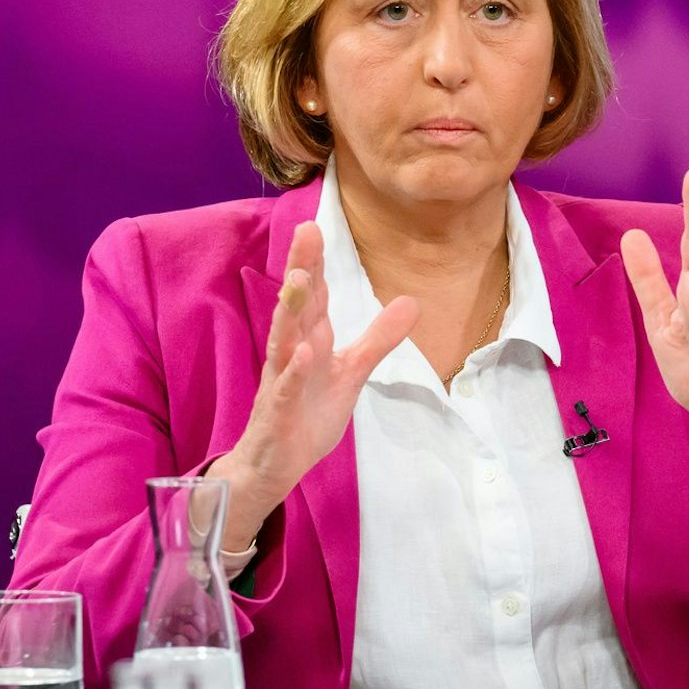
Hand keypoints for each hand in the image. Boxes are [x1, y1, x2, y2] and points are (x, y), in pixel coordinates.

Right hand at [211, 222, 417, 545]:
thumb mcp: (352, 372)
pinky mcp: (279, 411)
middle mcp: (291, 353)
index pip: (313, 296)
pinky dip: (294, 371)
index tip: (315, 225)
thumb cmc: (308, 412)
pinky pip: (285, 388)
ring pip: (285, 340)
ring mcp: (281, 381)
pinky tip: (303, 353)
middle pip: (297, 306)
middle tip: (306, 231)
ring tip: (301, 280)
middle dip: (301, 269)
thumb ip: (378, 338)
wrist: (276, 464)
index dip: (316, 262)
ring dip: (292, 311)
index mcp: (308, 340)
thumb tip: (412, 301)